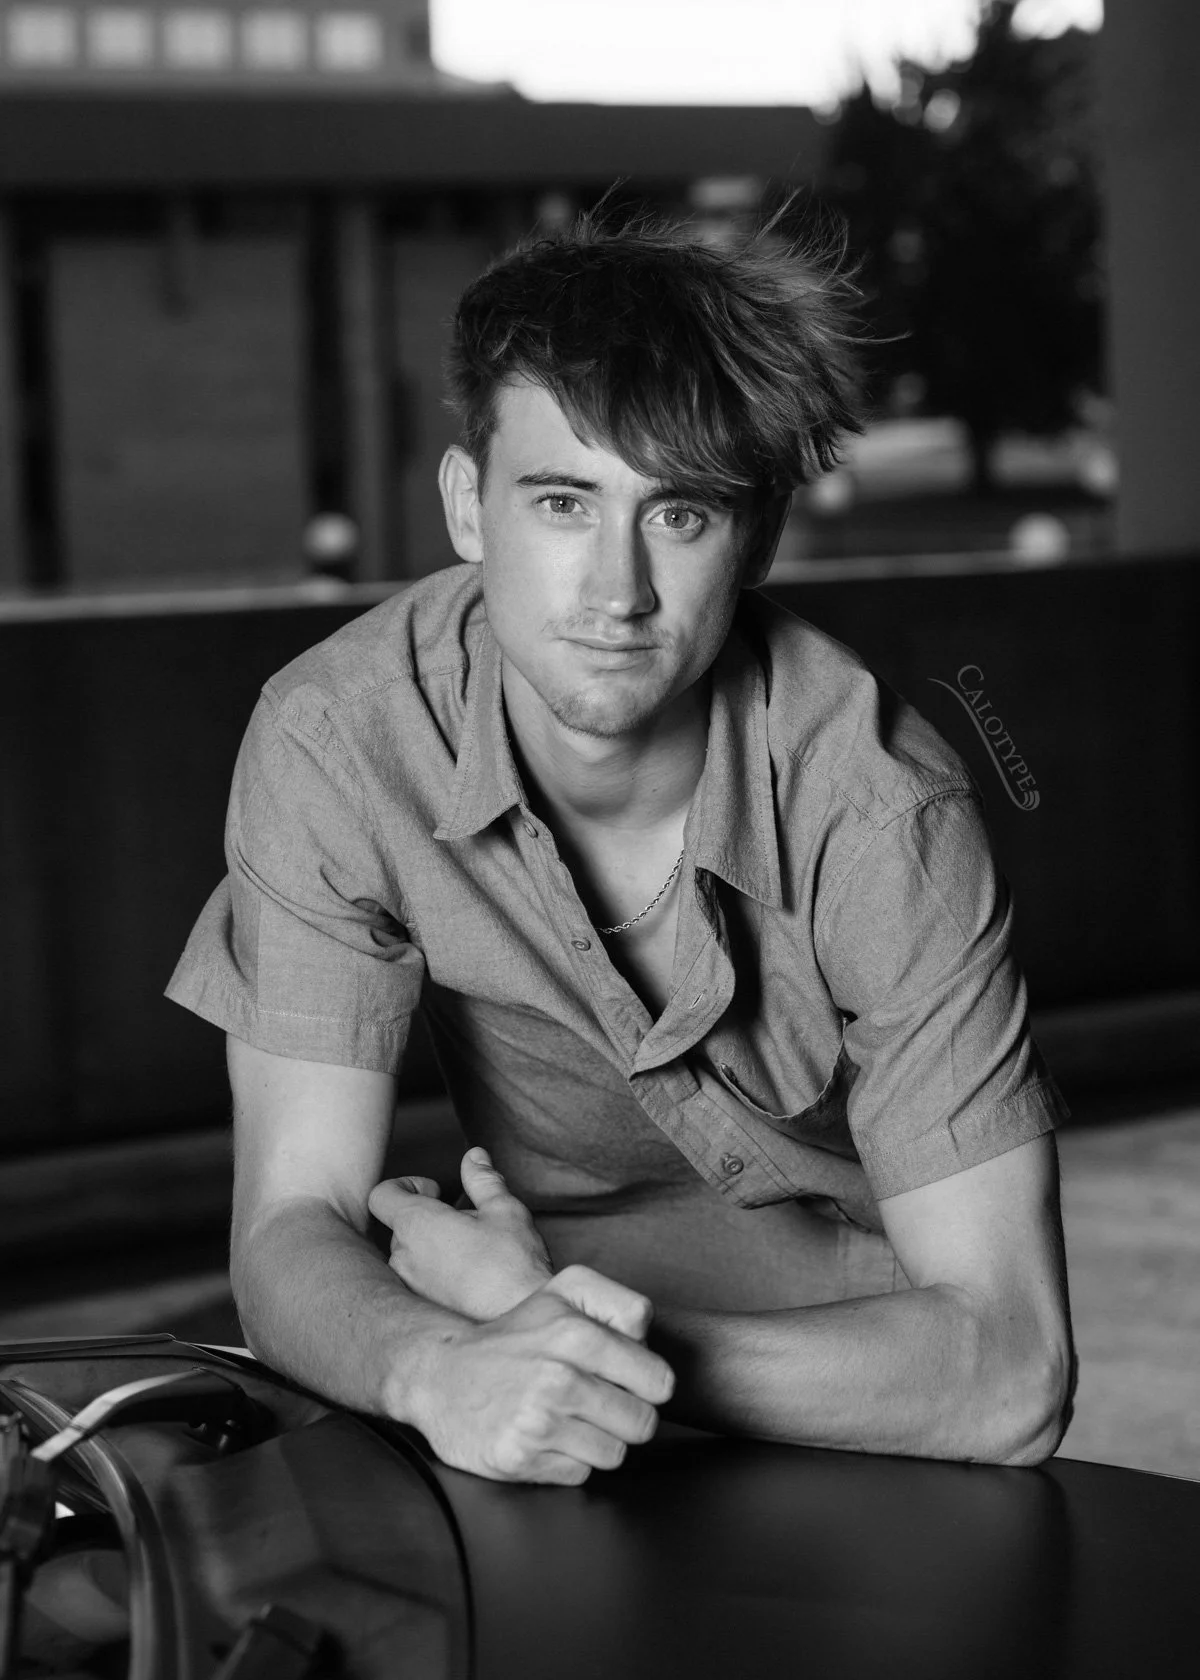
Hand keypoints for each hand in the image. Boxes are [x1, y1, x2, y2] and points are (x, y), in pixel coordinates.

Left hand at [368, 1147, 552, 1320]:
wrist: (521, 1320)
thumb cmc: (514, 1265)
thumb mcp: (504, 1210)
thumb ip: (483, 1179)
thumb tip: (474, 1155)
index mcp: (417, 1225)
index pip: (381, 1195)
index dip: (406, 1185)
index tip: (436, 1191)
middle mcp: (402, 1257)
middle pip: (399, 1225)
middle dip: (430, 1217)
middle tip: (468, 1223)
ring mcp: (408, 1288)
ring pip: (410, 1255)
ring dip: (433, 1247)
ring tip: (471, 1254)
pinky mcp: (419, 1310)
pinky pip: (417, 1282)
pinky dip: (435, 1274)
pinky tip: (468, 1280)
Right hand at [404, 1263, 674, 1484]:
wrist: (441, 1374)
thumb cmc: (515, 1335)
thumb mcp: (565, 1292)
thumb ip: (620, 1304)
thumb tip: (649, 1339)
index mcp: (576, 1333)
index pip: (659, 1381)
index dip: (647, 1383)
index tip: (625, 1378)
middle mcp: (558, 1378)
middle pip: (643, 1423)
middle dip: (626, 1415)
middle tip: (595, 1400)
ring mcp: (537, 1422)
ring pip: (615, 1453)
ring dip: (597, 1440)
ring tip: (567, 1416)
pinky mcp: (519, 1458)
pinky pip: (579, 1474)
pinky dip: (568, 1460)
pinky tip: (544, 1436)